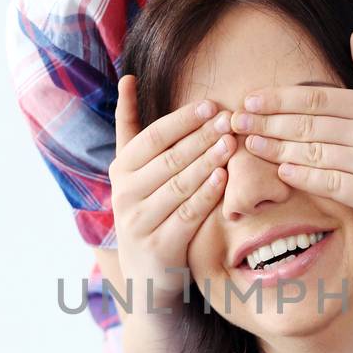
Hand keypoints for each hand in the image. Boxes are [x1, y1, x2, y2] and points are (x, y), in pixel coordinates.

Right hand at [108, 77, 235, 306]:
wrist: (145, 275)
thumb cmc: (147, 210)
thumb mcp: (133, 170)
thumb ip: (130, 126)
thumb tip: (129, 77)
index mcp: (121, 171)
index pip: (151, 138)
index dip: (181, 120)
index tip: (210, 105)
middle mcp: (125, 195)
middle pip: (168, 159)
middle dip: (201, 137)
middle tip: (229, 119)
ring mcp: (140, 222)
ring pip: (179, 185)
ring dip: (207, 161)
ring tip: (231, 143)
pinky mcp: (159, 246)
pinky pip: (187, 215)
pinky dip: (206, 195)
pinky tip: (224, 178)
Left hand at [230, 32, 352, 248]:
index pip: (319, 99)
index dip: (281, 99)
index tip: (251, 100)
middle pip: (309, 125)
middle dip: (268, 123)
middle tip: (236, 122)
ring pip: (315, 154)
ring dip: (277, 149)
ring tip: (249, 145)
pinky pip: (330, 184)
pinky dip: (304, 177)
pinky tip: (281, 171)